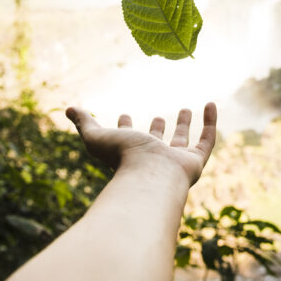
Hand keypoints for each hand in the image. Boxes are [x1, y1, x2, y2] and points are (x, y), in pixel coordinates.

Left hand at [65, 103, 216, 186]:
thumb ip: (84, 123)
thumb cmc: (121, 158)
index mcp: (129, 155)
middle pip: (156, 144)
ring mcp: (175, 162)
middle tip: (160, 116)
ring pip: (181, 143)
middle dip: (157, 130)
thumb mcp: (97, 137)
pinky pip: (207, 140)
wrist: (149, 176)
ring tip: (185, 108)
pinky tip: (211, 104)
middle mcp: (153, 160)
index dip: (124, 128)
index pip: (126, 141)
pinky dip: (210, 122)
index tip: (123, 114)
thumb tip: (69, 109)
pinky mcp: (195, 162)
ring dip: (183, 126)